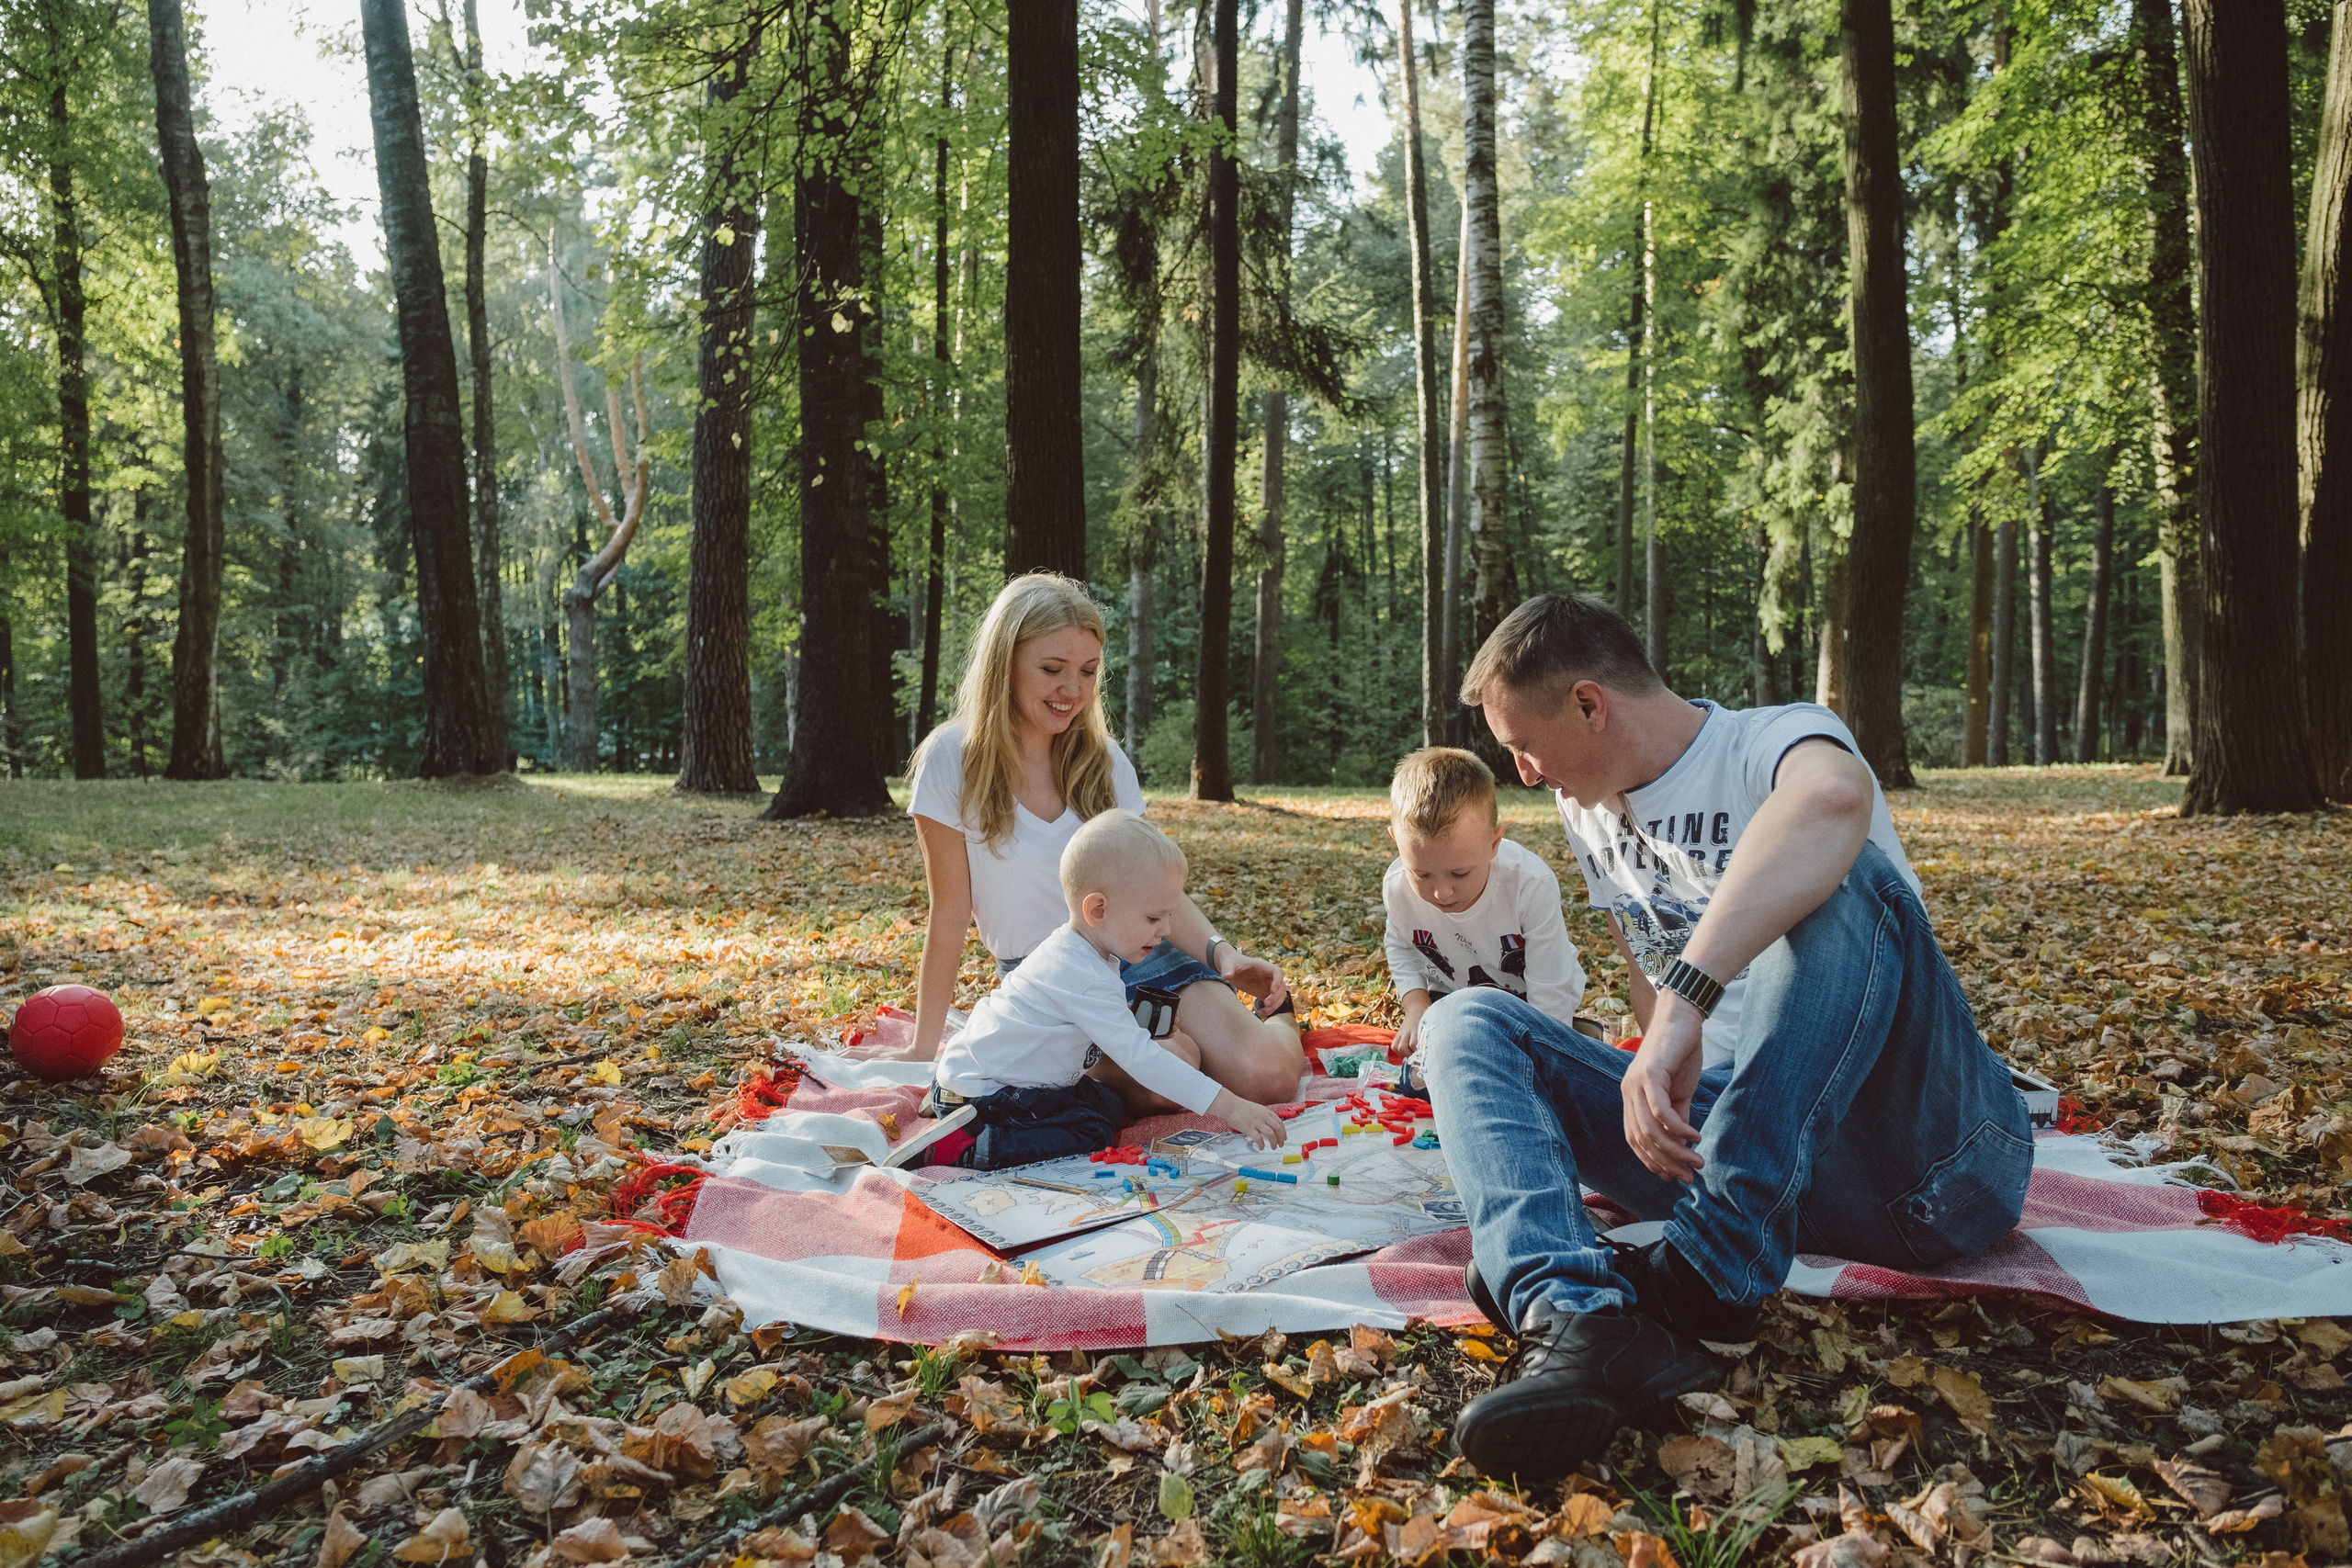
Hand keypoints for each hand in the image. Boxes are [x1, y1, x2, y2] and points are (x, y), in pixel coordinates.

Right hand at [1210, 1088, 1285, 1149]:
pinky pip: (1258, 1139)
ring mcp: (1256, 1122)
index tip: (1283, 1137)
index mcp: (1266, 1112)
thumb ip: (1264, 1116)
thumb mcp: (1257, 1109)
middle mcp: (1263, 1117)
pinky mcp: (1249, 1128)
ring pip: (1271, 1134)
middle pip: (1278, 1129)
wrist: (1230, 1105)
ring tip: (1273, 1147)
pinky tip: (1261, 1147)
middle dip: (1281, 1138)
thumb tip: (1269, 1126)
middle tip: (1281, 1144)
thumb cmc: (1241, 1107)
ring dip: (1274, 1142)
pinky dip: (1262, 1145)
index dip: (1283, 1131)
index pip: (1279, 1122)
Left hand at [1215, 945, 1290, 1016]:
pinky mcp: (1265, 992)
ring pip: (1280, 995)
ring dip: (1275, 1004)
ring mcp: (1268, 984)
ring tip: (1264, 1011)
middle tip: (1266, 1004)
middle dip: (1276, 996)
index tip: (1272, 991)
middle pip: (1281, 985)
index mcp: (1262, 966)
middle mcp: (1268, 975)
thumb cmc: (1231, 963)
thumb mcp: (1228, 964)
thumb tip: (1227, 976)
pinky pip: (1274, 1001)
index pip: (1277, 971)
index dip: (1278, 981)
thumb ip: (1227, 969)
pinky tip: (1261, 1013)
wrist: (1231, 968)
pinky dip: (1270, 1008)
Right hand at [1394, 991, 1432, 1059]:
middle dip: (1410, 1054)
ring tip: (1412, 1054)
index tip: (1424, 1056)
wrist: (1417, 1008)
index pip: (1415, 1044)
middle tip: (1418, 1055)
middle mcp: (1409, 1031)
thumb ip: (1432, 1038)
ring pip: (1399, 1048)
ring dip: (1405, 1054)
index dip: (1419, 1052)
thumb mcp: (1431, 1027)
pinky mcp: (1398, 1034)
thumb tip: (1436, 1053)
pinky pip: (1394, 1046)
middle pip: (1404, 1047)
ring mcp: (1403, 1032)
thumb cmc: (1428, 1021)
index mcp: (1419, 1029)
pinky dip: (1399, 1052)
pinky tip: (1406, 1052)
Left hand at [1620, 990, 1705, 1182]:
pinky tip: (1695, 1138)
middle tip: (1689, 1176)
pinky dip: (1678, 1129)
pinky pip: (1661, 1111)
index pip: (1635, 1139)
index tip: (1673, 1176)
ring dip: (1674, 1151)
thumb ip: (1678, 1120)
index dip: (1652, 1161)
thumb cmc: (1680, 1054)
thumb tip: (1683, 1149)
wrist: (1683, 1019)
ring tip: (1696, 1162)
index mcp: (1631, 1098)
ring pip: (1650, 1129)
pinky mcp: (1650, 1074)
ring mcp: (1636, 1083)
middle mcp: (1628, 1092)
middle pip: (1642, 1139)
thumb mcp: (1679, 1094)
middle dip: (1666, 1163)